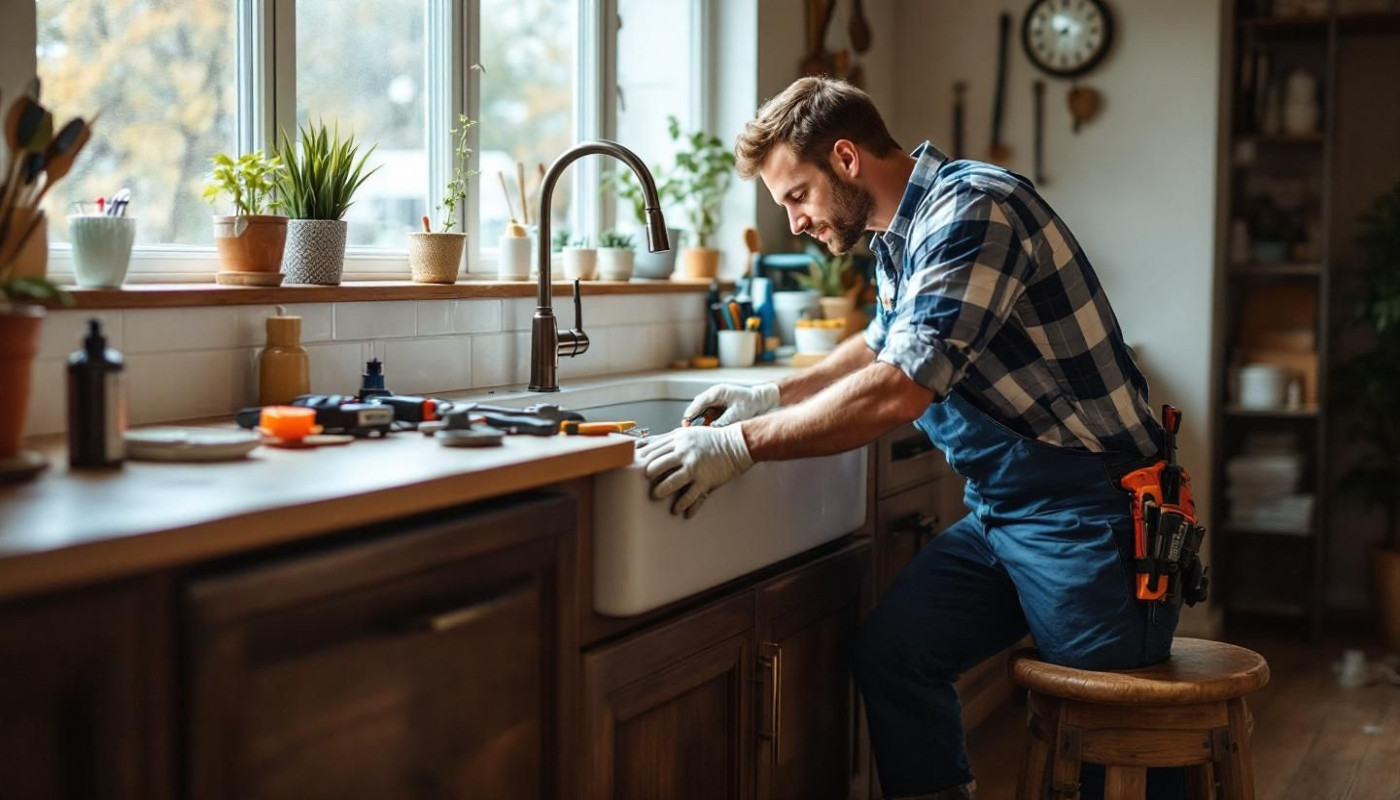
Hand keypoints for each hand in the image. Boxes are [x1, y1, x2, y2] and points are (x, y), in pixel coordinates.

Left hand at [637, 424, 753, 517]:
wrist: (737, 445)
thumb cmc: (711, 440)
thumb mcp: (688, 433)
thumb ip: (670, 440)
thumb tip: (647, 444)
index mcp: (679, 439)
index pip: (653, 450)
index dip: (643, 460)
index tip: (635, 467)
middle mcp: (685, 452)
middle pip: (658, 465)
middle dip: (648, 475)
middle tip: (644, 482)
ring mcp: (695, 467)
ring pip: (671, 482)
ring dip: (661, 490)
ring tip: (656, 495)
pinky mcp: (705, 480)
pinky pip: (690, 495)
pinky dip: (682, 504)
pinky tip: (678, 509)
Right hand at [682, 383, 779, 426]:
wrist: (760, 401)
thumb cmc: (751, 404)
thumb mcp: (738, 413)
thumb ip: (724, 421)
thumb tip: (711, 428)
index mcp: (716, 392)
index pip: (698, 403)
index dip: (691, 415)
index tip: (686, 425)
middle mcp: (713, 395)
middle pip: (696, 408)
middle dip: (692, 420)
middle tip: (688, 431)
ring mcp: (714, 400)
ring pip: (700, 412)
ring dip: (698, 422)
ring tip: (696, 433)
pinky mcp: (717, 406)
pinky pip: (706, 415)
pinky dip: (705, 422)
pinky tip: (706, 431)